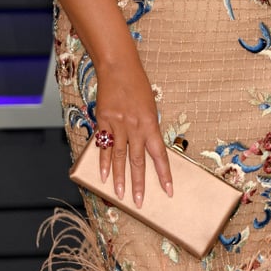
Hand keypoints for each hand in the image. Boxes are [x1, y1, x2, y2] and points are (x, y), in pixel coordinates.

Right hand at [94, 56, 171, 207]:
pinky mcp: (103, 122)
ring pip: (118, 157)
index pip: (159, 154)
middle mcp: (134, 126)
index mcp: (150, 123)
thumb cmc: (138, 85)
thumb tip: (147, 147)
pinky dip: (102, 162)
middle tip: (139, 203)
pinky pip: (103, 146)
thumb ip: (148, 127)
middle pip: (137, 160)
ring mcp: (117, 125)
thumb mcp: (150, 106)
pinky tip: (103, 176)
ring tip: (120, 195)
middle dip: (139, 183)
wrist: (118, 68)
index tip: (168, 190)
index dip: (164, 174)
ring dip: (119, 178)